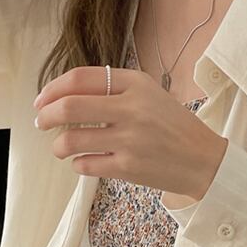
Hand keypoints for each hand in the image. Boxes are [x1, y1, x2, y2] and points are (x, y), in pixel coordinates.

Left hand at [33, 65, 227, 200]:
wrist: (204, 160)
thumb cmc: (173, 127)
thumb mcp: (149, 94)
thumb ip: (113, 88)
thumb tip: (65, 96)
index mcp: (134, 84)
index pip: (80, 79)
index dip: (52, 89)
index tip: (42, 100)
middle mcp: (131, 109)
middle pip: (69, 107)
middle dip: (46, 116)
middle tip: (42, 122)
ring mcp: (129, 140)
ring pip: (71, 140)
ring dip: (58, 145)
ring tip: (61, 148)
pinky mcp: (128, 168)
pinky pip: (85, 165)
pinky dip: (77, 164)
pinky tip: (84, 161)